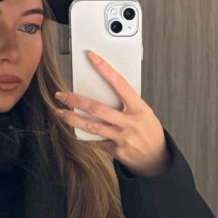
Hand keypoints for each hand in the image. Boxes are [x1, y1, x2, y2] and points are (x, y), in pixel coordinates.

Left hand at [53, 51, 170, 176]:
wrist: (157, 159)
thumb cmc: (150, 132)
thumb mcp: (145, 113)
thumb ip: (127, 103)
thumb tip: (104, 91)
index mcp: (139, 108)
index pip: (120, 84)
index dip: (105, 70)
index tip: (92, 58)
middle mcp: (130, 122)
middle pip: (97, 108)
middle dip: (75, 101)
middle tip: (61, 95)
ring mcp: (122, 137)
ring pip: (91, 126)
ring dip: (72, 119)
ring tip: (60, 112)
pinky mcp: (117, 151)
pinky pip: (96, 142)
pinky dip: (85, 136)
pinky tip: (76, 131)